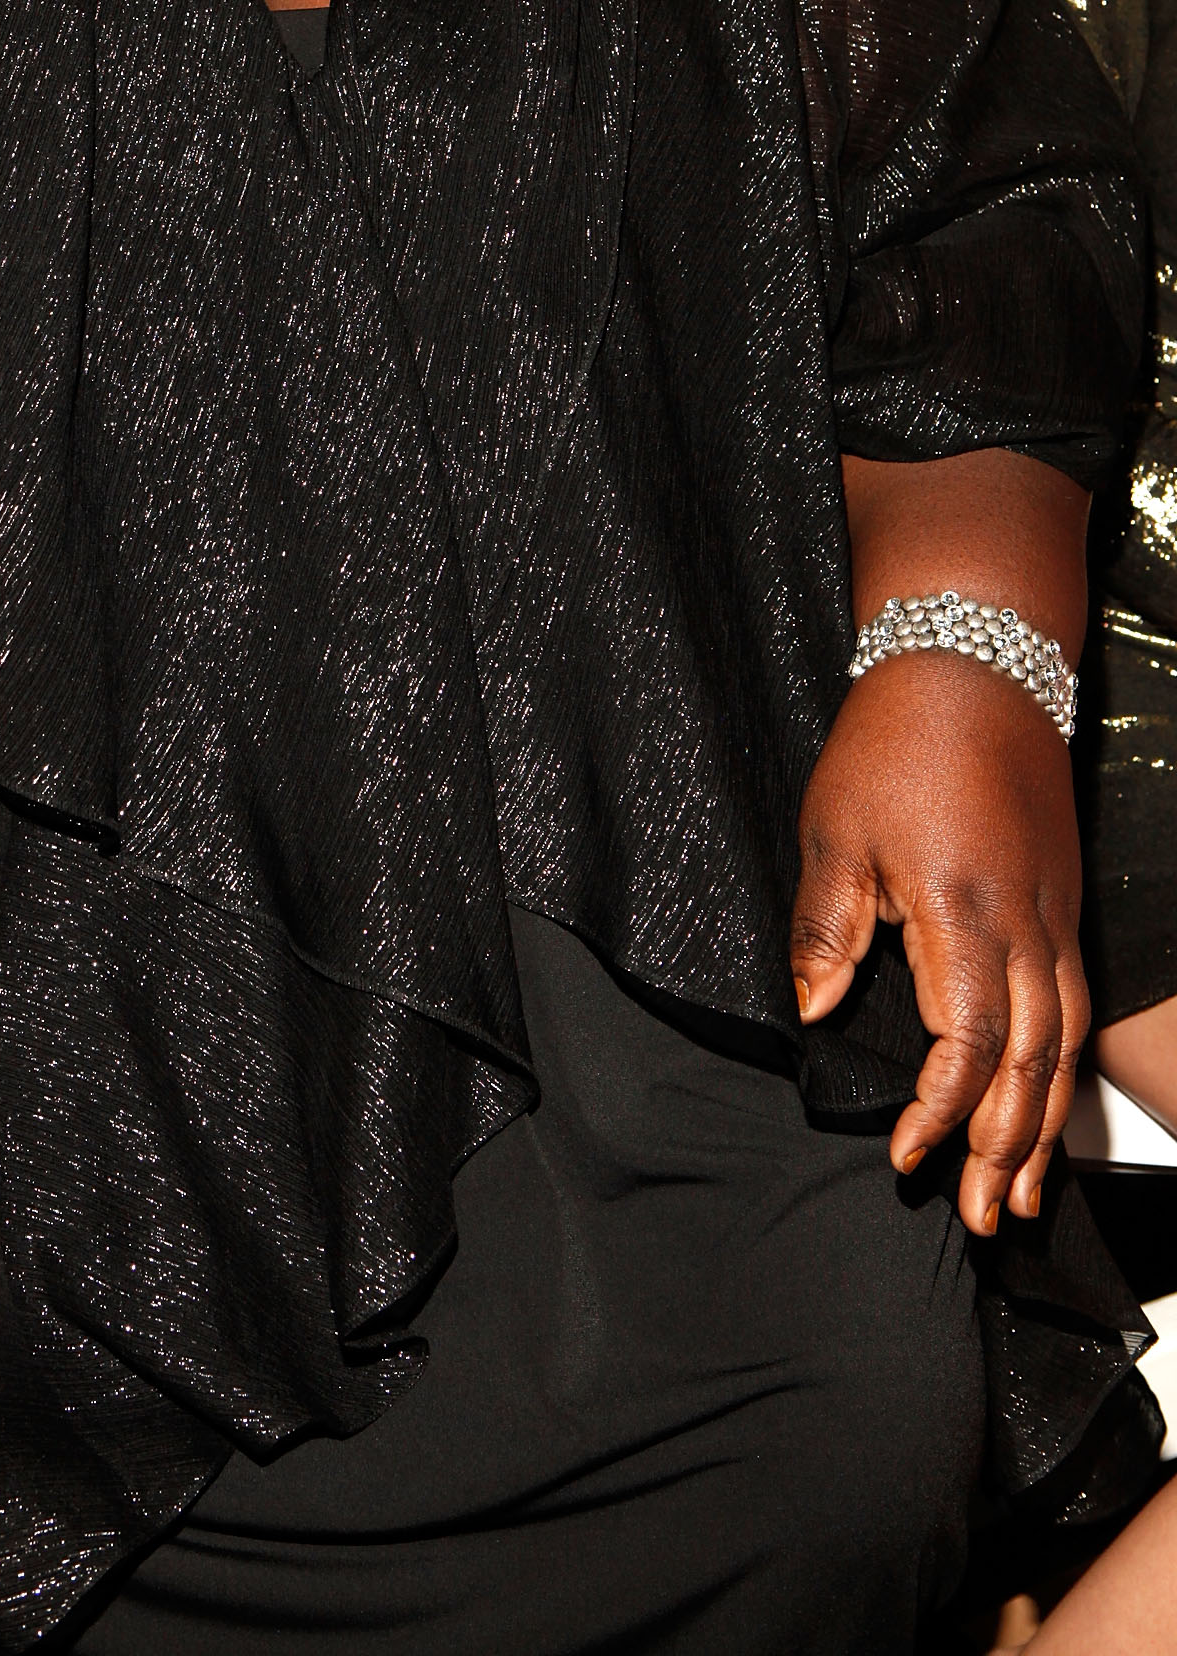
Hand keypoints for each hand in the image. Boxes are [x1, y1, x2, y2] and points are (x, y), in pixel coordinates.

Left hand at [793, 649, 1087, 1238]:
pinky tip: (1045, 1107)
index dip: (937, 1109)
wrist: (976, 665)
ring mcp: (1054, 918)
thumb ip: (826, 928)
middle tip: (976, 1218)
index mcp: (961, 911)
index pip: (964, 1043)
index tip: (902, 1153)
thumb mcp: (834, 829)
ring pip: (1063, 1044)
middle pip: (1029, 1063)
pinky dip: (1062, 1069)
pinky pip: (1074, 1008)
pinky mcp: (1062, 906)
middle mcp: (1024, 926)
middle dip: (1002, 1148)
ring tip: (1017, 1196)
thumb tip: (810, 1012)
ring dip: (1042, 1125)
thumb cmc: (893, 741)